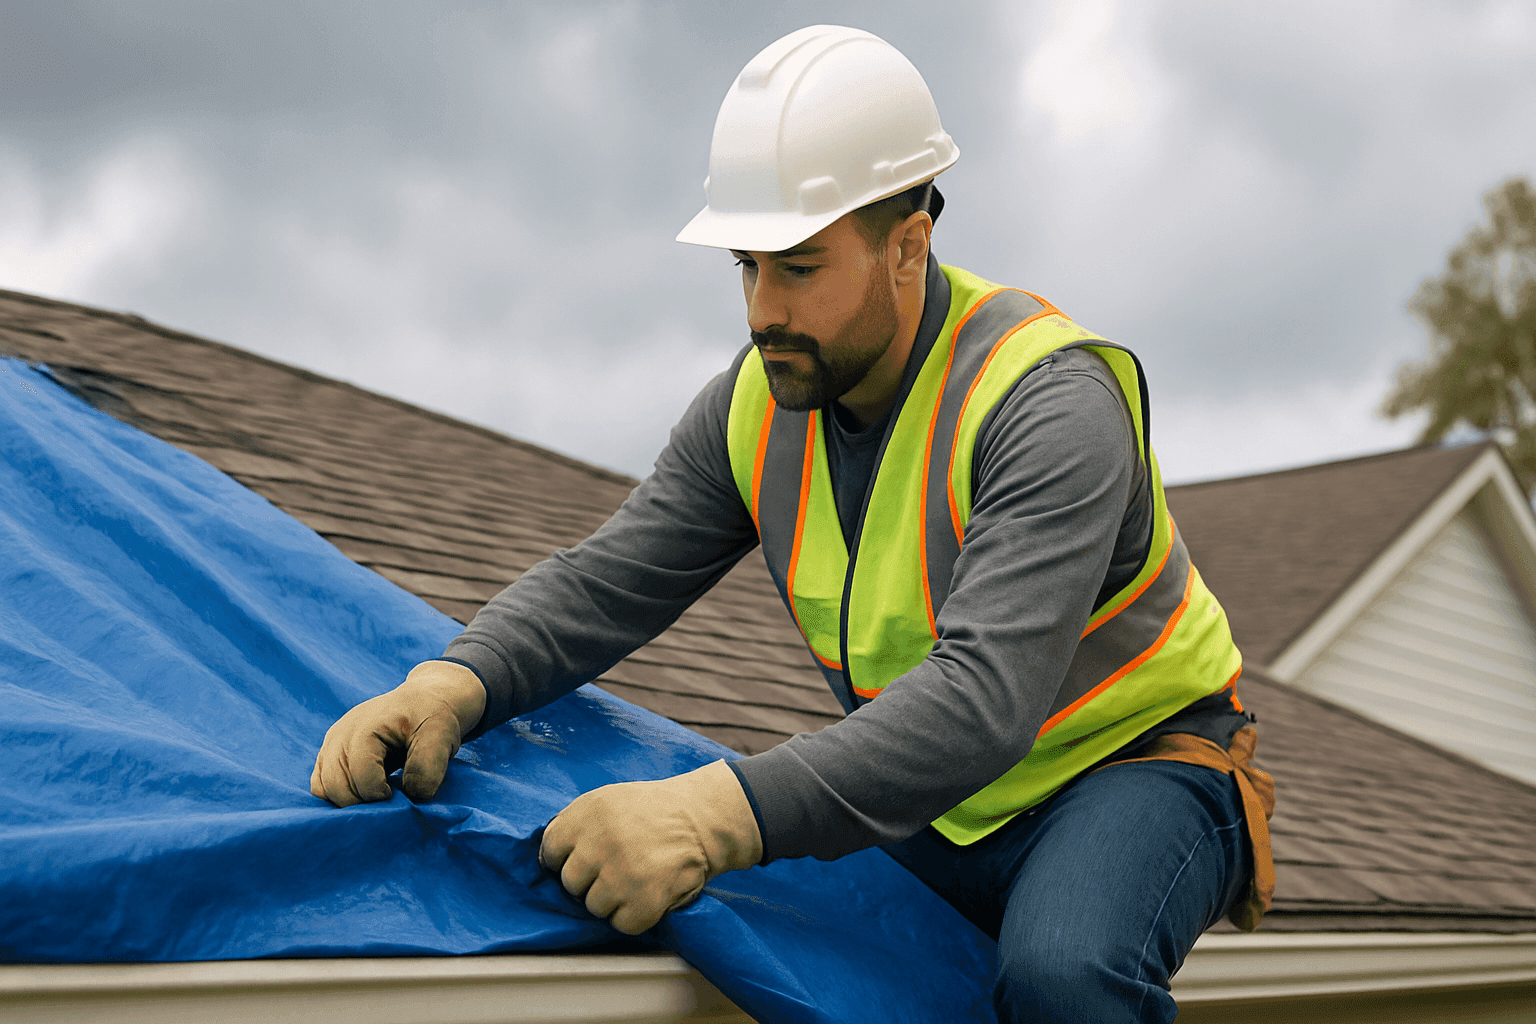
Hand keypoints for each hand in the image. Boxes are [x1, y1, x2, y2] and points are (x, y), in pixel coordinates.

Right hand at [311, 660, 485, 806]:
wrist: (425, 700)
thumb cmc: (433, 717)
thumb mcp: (441, 736)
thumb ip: (428, 767)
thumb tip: (410, 796)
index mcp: (367, 725)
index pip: (359, 771)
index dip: (379, 792)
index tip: (399, 793)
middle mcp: (342, 732)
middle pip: (336, 785)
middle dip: (363, 801)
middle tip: (390, 797)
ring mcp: (332, 742)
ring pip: (323, 788)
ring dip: (351, 800)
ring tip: (379, 793)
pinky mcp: (329, 753)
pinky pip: (320, 785)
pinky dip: (339, 795)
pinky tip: (365, 791)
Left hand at [540, 760, 761, 933]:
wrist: (702, 818)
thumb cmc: (653, 811)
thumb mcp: (609, 800)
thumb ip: (577, 824)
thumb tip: (548, 860)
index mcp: (588, 814)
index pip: (550, 851)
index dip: (565, 859)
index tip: (584, 861)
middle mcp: (600, 843)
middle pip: (570, 883)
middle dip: (590, 880)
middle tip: (615, 869)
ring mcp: (622, 874)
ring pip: (594, 907)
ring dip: (613, 899)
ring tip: (635, 879)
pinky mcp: (645, 900)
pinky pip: (622, 924)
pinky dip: (636, 915)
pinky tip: (648, 893)